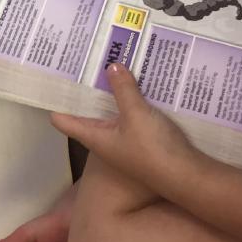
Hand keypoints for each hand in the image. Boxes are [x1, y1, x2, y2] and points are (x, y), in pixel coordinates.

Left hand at [50, 63, 203, 187]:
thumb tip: (110, 66)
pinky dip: (130, 102)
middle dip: (86, 90)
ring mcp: (123, 142)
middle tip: (85, 63)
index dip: (56, 100)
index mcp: (94, 136)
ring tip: (110, 66)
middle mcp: (104, 140)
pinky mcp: (142, 142)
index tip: (54, 78)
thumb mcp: (136, 113)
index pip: (62, 120)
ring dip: (110, 94)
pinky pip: (130, 117)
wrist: (188, 178)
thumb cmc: (154, 149)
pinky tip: (138, 85)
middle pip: (87, 112)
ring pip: (110, 113)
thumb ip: (123, 89)